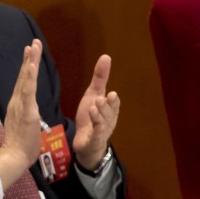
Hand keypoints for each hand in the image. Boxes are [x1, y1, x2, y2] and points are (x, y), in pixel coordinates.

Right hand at [0, 39, 43, 188]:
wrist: (14, 156)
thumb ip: (26, 116)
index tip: (30, 53)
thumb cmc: (21, 146)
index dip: (27, 68)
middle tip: (33, 42)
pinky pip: (27, 91)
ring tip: (33, 47)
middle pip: (23, 76)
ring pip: (25, 80)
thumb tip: (29, 112)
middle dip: (29, 59)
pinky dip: (29, 77)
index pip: (23, 83)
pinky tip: (31, 66)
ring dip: (29, 63)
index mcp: (18, 105)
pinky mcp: (25, 110)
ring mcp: (20, 105)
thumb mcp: (25, 126)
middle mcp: (17, 102)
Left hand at [72, 54, 119, 168]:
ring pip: (102, 125)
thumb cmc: (91, 116)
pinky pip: (95, 136)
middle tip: (101, 99)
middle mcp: (108, 121)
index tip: (111, 94)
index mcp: (110, 110)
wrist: (85, 142)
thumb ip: (100, 78)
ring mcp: (101, 132)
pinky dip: (95, 131)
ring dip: (99, 117)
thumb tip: (106, 56)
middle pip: (109, 114)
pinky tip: (92, 127)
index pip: (113, 104)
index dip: (113, 101)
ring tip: (93, 108)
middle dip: (106, 107)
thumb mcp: (93, 94)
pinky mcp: (92, 141)